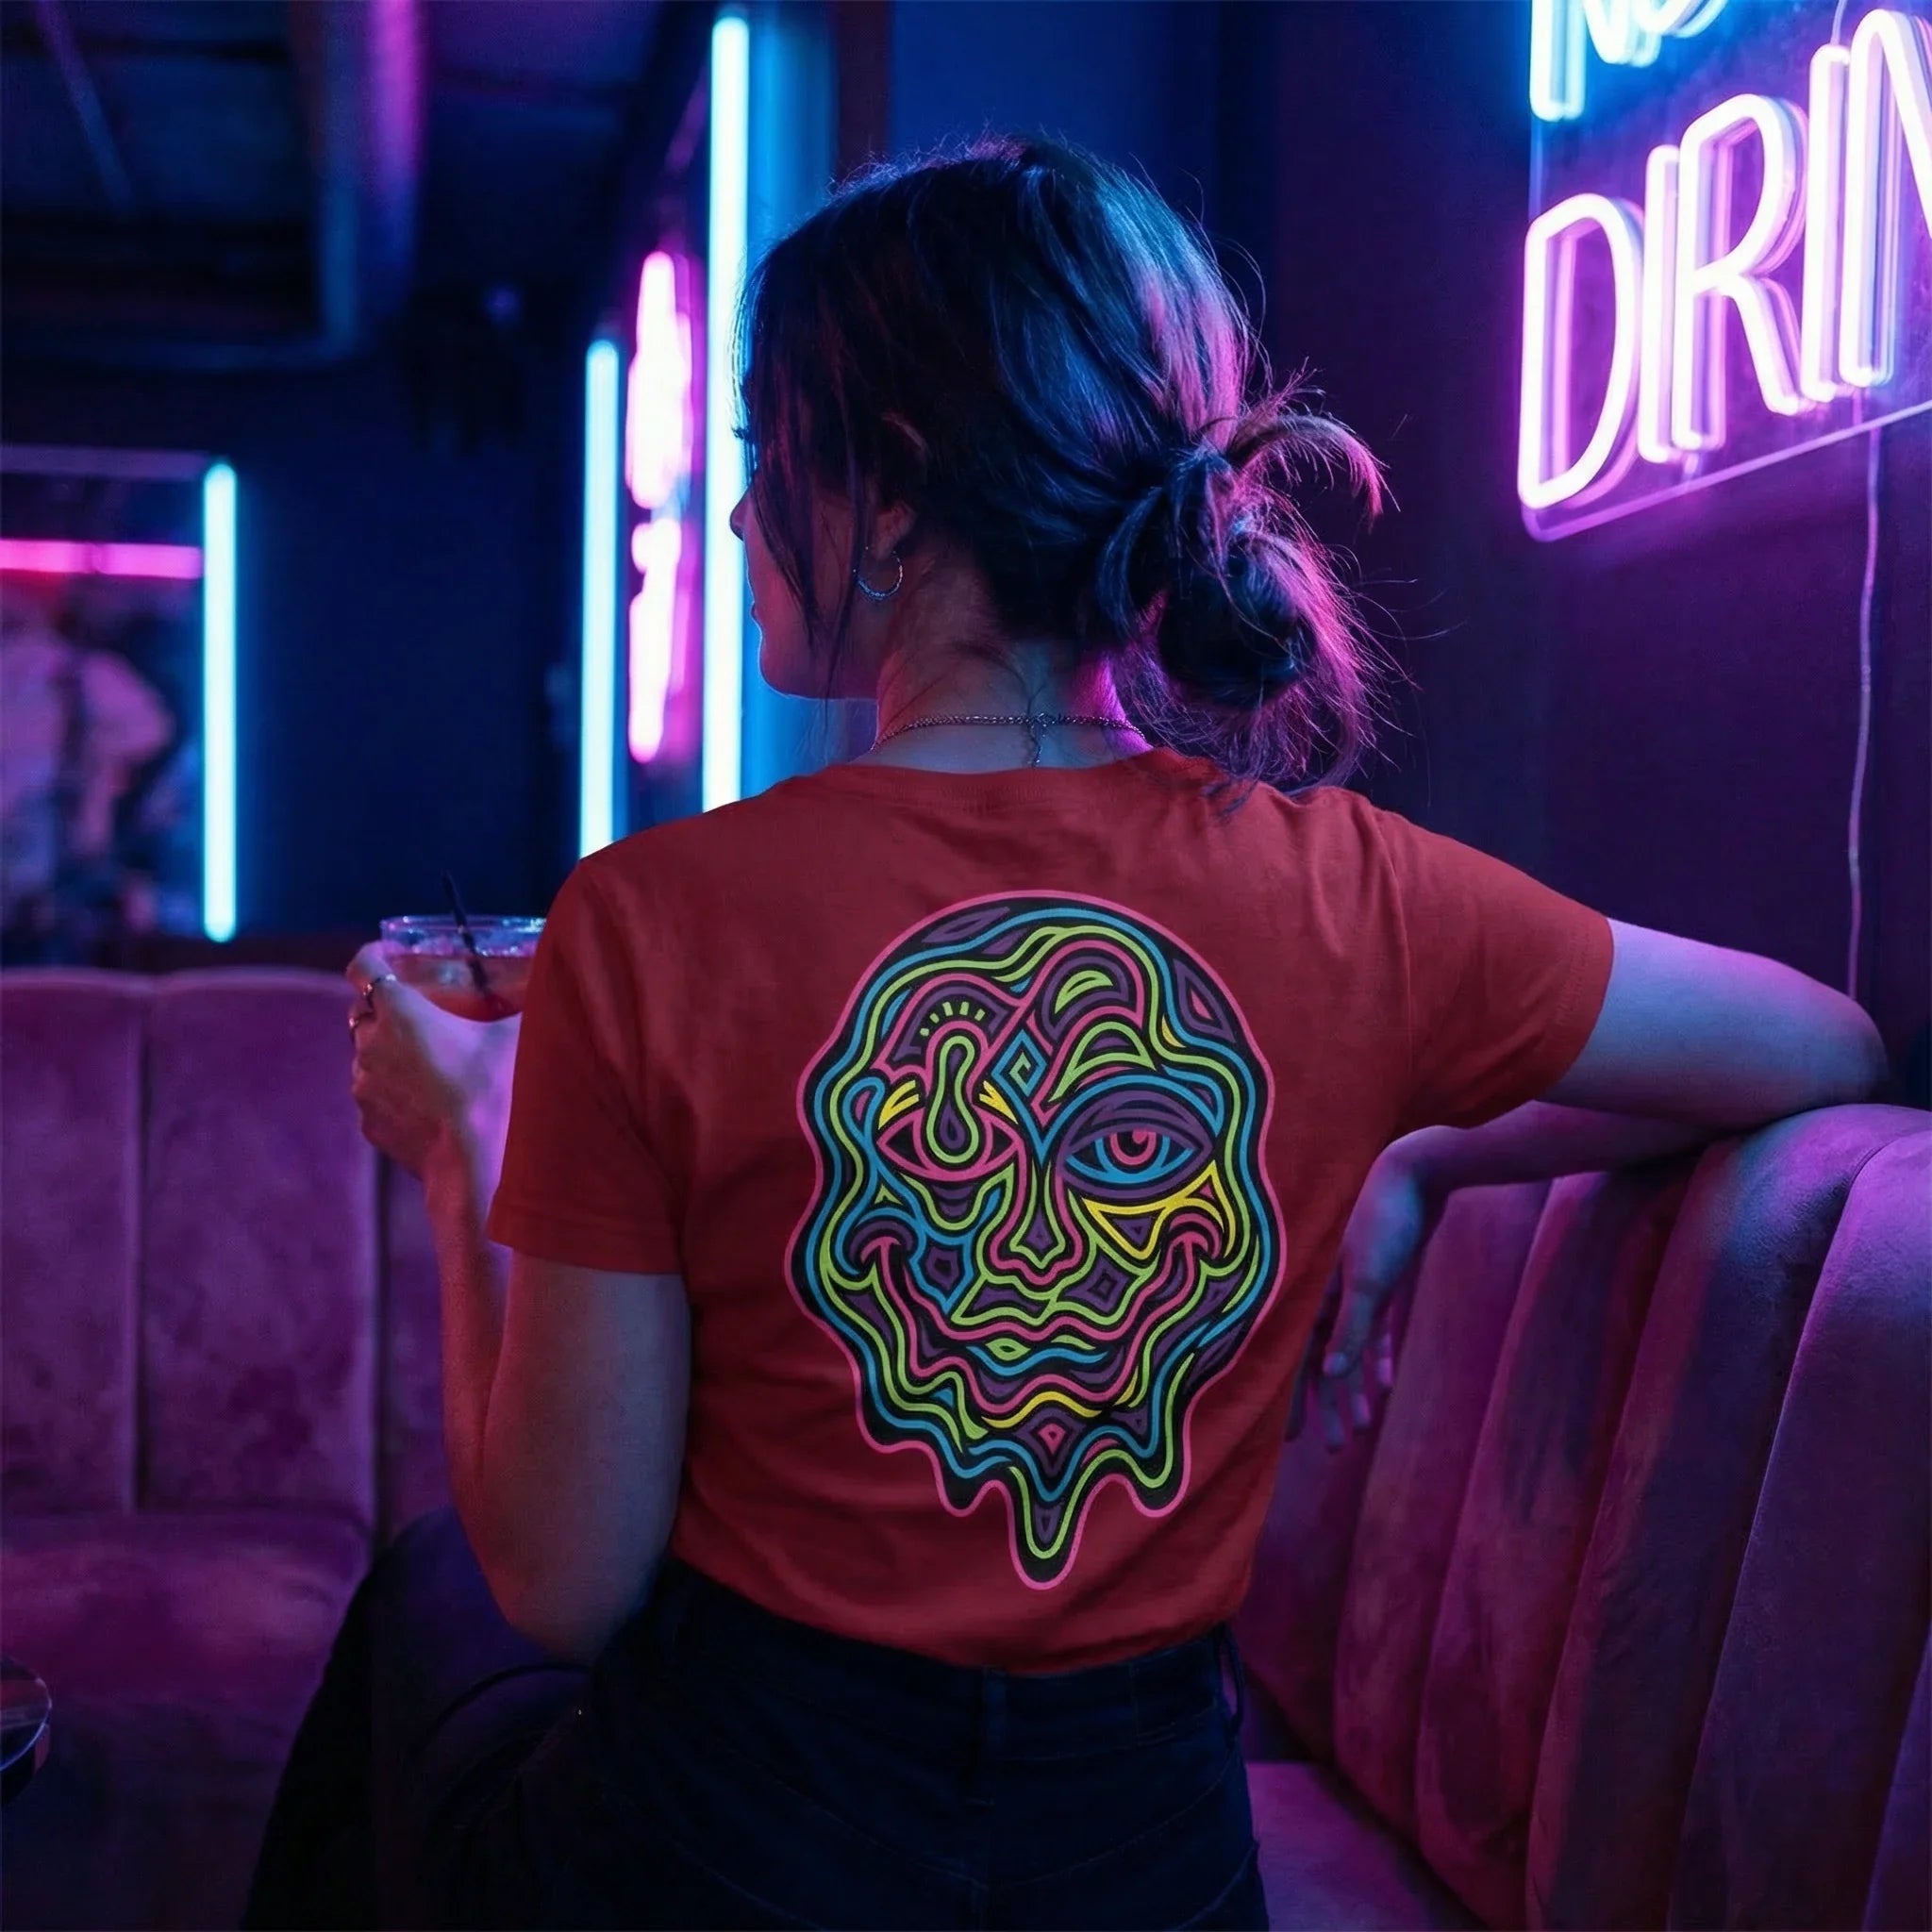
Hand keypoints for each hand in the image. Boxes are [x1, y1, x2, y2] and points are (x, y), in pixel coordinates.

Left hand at [346, 945, 520, 1180]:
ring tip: (428, 1065)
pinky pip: (375, 1099)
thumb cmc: (496, 1091)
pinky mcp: (369, 1125)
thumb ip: (527, 1006)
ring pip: (367, 1059)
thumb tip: (551, 987)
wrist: (474, 1165)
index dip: (373, 956)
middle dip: (384, 1010)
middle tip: (420, 1014)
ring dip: (389, 1056)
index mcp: (401, 1012)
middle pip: (362, 1014)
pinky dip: (393, 1095)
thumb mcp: (519, 1037)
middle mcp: (371, 1045)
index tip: (388, 957)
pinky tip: (427, 1103)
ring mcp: (365, 1088)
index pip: (365, 967)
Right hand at [1286, 1147, 1443, 1451]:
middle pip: (1318, 1360)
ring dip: (1353, 1389)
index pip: (1294, 1355)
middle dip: (1324, 1404)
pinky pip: (1374, 1330)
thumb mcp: (1368, 1280)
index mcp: (1309, 1290)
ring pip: (1347, 1350)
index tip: (1289, 1440)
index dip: (1291, 1397)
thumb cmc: (1384, 1220)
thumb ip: (1349, 1327)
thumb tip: (1330, 1374)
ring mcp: (1350, 1288)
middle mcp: (1322, 1293)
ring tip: (1360, 1429)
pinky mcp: (1378, 1281)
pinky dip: (1378, 1357)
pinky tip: (1387, 1386)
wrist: (1417, 1173)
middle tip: (1329, 1448)